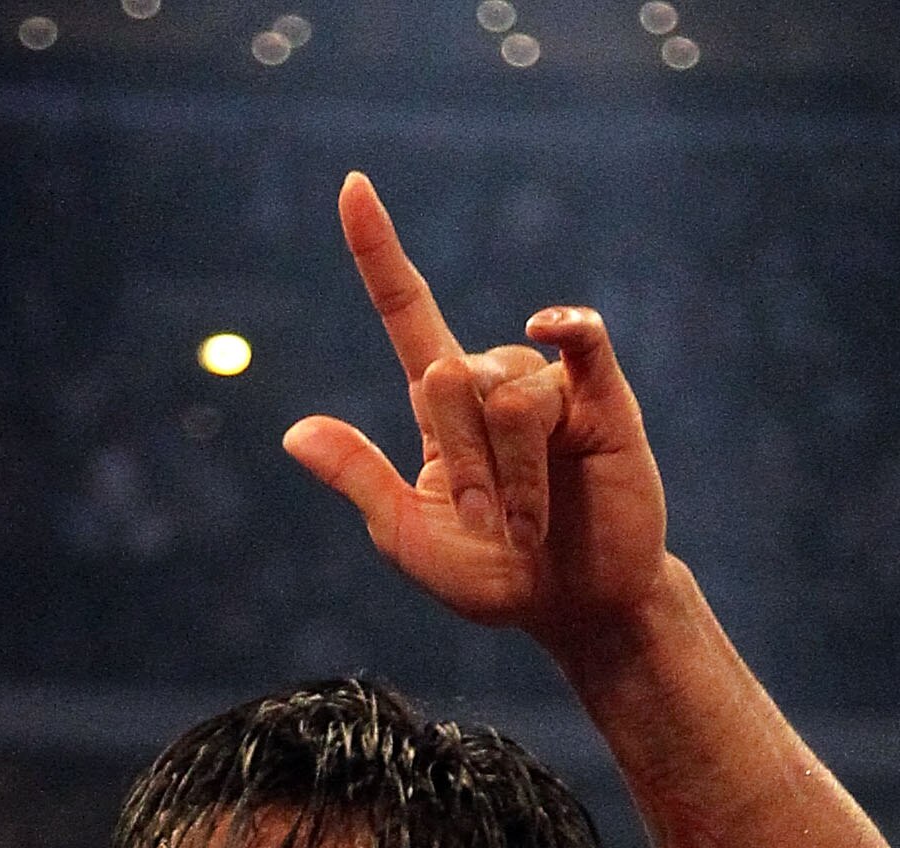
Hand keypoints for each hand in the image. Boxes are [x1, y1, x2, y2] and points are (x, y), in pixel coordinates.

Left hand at [283, 173, 669, 651]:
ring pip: (506, 395)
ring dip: (508, 474)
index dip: (378, 251)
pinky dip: (566, 328)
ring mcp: (550, 386)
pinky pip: (582, 342)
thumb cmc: (493, 575)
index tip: (352, 186)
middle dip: (461, 461)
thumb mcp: (407, 538)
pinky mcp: (605, 400)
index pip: (406, 310)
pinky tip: (550, 326)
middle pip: (448, 376)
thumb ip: (359, 481)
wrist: (575, 610)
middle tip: (485, 523)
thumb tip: (294, 433)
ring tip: (525, 528)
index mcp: (442, 409)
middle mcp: (494, 383)